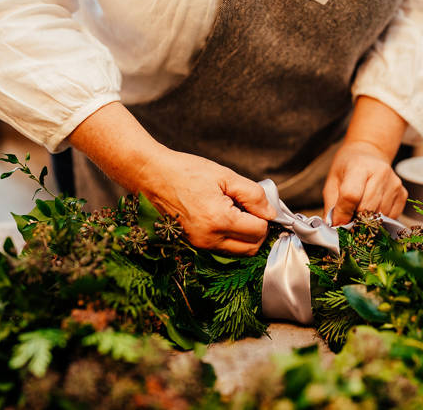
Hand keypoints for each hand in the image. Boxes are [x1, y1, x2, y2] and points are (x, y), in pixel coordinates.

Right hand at [141, 148, 275, 254]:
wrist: (152, 175)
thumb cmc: (185, 171)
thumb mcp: (225, 176)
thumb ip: (253, 195)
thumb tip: (270, 212)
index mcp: (219, 220)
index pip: (259, 231)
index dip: (264, 216)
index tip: (257, 203)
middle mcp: (209, 238)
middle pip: (251, 248)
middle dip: (258, 230)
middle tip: (251, 209)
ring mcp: (199, 243)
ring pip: (237, 251)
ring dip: (244, 235)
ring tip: (236, 211)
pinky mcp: (193, 243)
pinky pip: (221, 247)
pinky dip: (229, 236)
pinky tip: (223, 216)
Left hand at [323, 141, 407, 224]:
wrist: (368, 155)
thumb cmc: (348, 168)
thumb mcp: (332, 182)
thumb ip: (332, 205)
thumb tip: (336, 228)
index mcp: (360, 166)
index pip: (351, 195)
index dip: (343, 213)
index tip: (338, 221)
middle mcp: (381, 173)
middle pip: (366, 209)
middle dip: (355, 218)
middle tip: (348, 216)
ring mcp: (395, 183)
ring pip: (379, 216)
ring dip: (367, 219)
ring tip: (360, 210)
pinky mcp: (403, 193)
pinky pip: (391, 217)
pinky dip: (379, 219)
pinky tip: (373, 208)